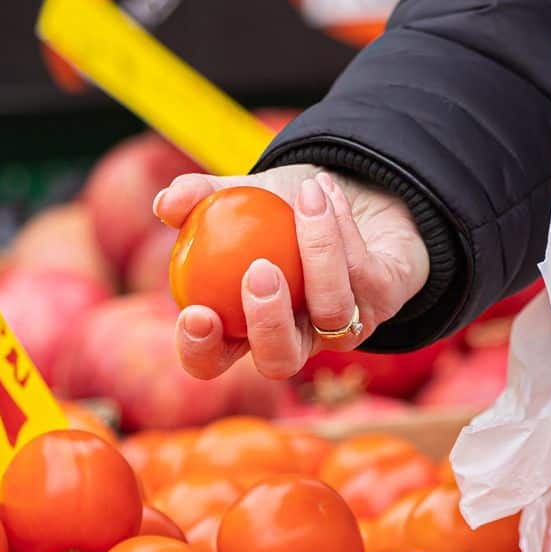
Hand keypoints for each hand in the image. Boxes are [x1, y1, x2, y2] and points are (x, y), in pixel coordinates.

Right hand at [154, 166, 425, 380]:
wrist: (358, 194)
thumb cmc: (284, 210)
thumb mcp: (240, 196)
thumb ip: (199, 197)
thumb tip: (165, 203)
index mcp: (246, 326)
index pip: (214, 361)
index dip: (201, 351)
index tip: (196, 313)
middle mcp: (297, 338)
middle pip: (279, 361)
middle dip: (268, 323)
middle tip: (259, 271)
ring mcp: (344, 327)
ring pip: (333, 313)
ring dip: (319, 251)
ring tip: (306, 195)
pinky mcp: (385, 302)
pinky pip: (363, 273)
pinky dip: (341, 226)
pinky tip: (325, 190)